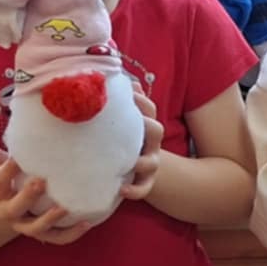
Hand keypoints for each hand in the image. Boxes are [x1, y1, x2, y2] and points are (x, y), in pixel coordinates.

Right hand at [0, 130, 94, 244]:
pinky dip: (71, 233)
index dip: (6, 172)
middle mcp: (10, 213)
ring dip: (50, 219)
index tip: (15, 158)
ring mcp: (27, 226)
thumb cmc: (12, 179)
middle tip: (41, 181)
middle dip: (28, 196)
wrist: (16, 207)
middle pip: (15, 208)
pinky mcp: (45, 235)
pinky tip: (86, 223)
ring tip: (64, 207)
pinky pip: (58, 238)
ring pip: (36, 228)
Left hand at [119, 85, 164, 203]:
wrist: (138, 168)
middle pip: (156, 130)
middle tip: (134, 122)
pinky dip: (135, 190)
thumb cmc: (124, 138)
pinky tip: (122, 190)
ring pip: (152, 162)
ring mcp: (149, 162)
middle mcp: (151, 142)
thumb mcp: (125, 120)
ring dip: (142, 160)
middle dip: (147, 125)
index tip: (127, 94)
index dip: (141, 100)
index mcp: (145, 123)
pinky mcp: (144, 182)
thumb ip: (121, 101)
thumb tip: (109, 76)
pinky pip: (144, 188)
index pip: (149, 108)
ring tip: (130, 161)